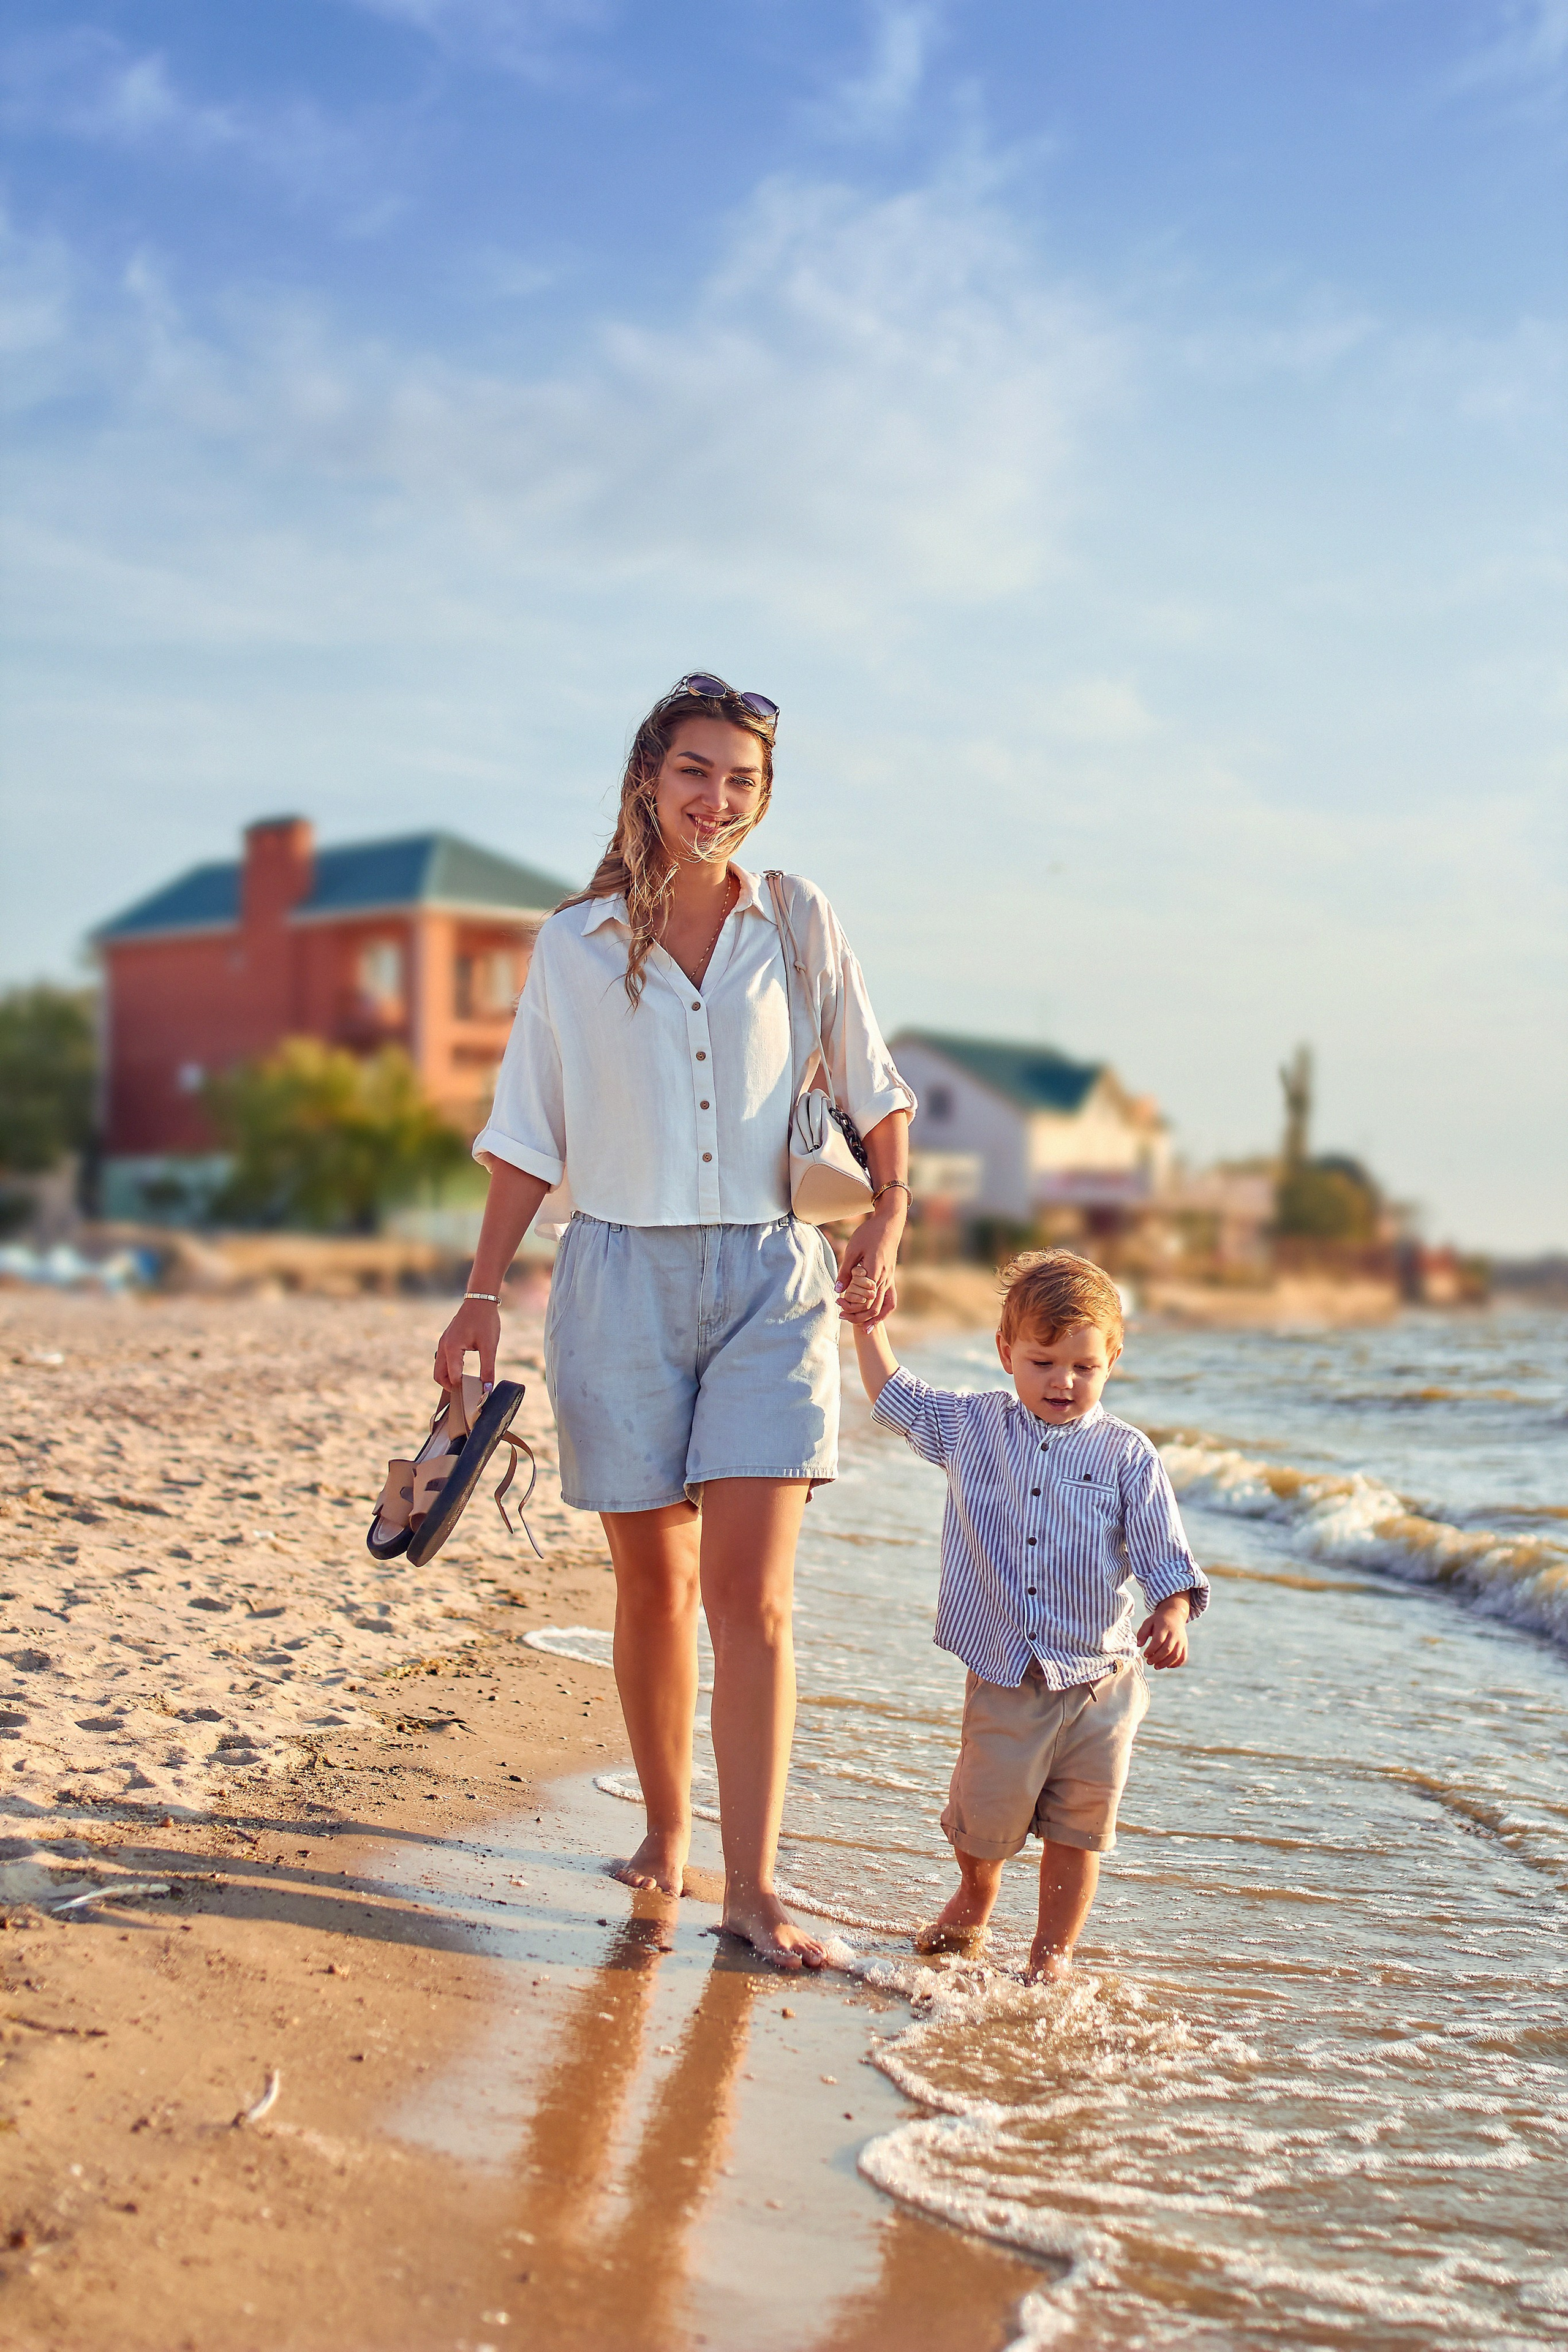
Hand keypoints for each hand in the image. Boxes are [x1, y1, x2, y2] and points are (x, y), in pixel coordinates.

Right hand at [433, 1297, 500, 1391]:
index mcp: (452, 1348)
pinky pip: (442, 1361)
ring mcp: (443, 1343)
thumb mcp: (489, 1346)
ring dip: (448, 1379)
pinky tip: (463, 1373)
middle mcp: (443, 1347)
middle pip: (439, 1376)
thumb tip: (487, 1389)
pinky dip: (449, 1370)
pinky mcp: (446, 1341)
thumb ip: (487, 1369)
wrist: (480, 1300)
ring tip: (464, 1387)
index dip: (462, 1390)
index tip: (472, 1399)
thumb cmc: (485, 1321)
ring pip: (439, 1369)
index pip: (453, 1377)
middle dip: (450, 1388)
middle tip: (465, 1395)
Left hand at [836, 1199, 904, 1325]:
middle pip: (873, 1308)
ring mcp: (890, 1280)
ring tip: (860, 1327)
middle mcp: (884, 1279)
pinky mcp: (891, 1278)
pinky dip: (883, 1312)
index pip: (864, 1300)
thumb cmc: (869, 1234)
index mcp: (874, 1272)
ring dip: (870, 1318)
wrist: (889, 1224)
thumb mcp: (852, 1250)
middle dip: (857, 1316)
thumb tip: (837, 1289)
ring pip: (884, 1307)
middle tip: (841, 1317)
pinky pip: (890, 1301)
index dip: (850, 1307)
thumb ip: (845, 1271)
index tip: (837, 1306)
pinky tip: (874, 1317)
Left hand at [1137, 1594, 1190, 1669]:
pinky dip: (1176, 1664)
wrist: (1174, 1615)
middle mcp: (1174, 1634)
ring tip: (1156, 1666)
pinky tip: (1167, 1665)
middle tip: (1149, 1662)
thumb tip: (1139, 1645)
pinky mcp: (1185, 1645)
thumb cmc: (1158, 1621)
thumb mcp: (1148, 1622)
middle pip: (1167, 1649)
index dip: (1151, 1649)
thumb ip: (1142, 1633)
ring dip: (1165, 1663)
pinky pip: (1183, 1657)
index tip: (1145, 1654)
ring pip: (1176, 1655)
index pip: (1158, 1640)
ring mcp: (1181, 1640)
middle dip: (1157, 1658)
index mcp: (1164, 1627)